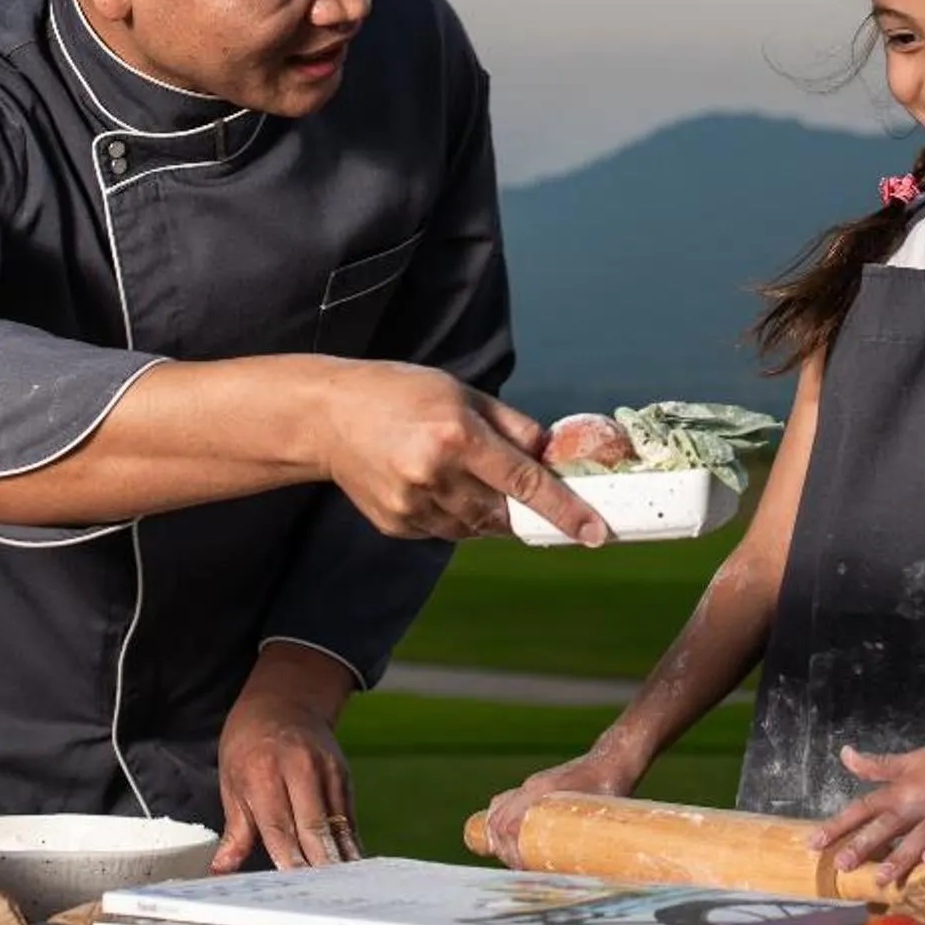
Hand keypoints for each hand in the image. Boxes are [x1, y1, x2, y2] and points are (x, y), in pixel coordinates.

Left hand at [213, 646, 361, 873]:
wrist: (284, 701)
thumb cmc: (249, 743)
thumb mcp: (232, 780)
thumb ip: (235, 829)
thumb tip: (221, 869)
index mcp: (264, 772)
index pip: (279, 825)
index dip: (288, 858)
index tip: (292, 887)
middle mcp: (300, 770)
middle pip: (314, 827)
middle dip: (318, 865)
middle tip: (321, 900)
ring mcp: (327, 770)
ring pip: (337, 824)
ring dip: (339, 859)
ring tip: (342, 893)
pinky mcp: (344, 775)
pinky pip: (348, 816)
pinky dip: (349, 843)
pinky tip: (351, 869)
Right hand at [321, 362, 608, 546]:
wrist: (328, 417)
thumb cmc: (400, 394)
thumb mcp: (464, 393)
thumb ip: (513, 427)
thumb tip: (552, 455)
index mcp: (457, 436)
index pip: (526, 482)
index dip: (565, 510)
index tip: (596, 532)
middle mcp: (435, 475)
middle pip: (505, 512)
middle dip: (522, 508)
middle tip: (523, 491)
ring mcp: (413, 505)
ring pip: (477, 528)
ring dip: (488, 511)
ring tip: (462, 473)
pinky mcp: (398, 525)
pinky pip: (446, 531)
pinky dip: (456, 515)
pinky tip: (434, 483)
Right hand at [482, 744, 640, 868]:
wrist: (611, 760)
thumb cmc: (610, 785)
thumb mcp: (600, 813)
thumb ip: (589, 839)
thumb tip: (580, 872)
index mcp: (542, 791)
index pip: (509, 826)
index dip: (511, 851)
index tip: (522, 866)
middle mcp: (531, 787)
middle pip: (499, 820)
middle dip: (502, 847)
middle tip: (518, 866)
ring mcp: (531, 785)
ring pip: (498, 809)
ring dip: (497, 835)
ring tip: (511, 855)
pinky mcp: (535, 786)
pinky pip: (506, 802)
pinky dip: (500, 820)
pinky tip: (507, 838)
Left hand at [810, 733, 924, 887]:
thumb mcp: (912, 760)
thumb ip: (878, 765)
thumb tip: (844, 755)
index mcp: (904, 787)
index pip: (865, 806)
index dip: (839, 824)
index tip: (813, 842)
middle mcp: (922, 800)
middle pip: (888, 824)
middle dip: (864, 844)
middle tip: (840, 864)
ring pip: (921, 836)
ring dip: (901, 856)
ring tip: (880, 877)